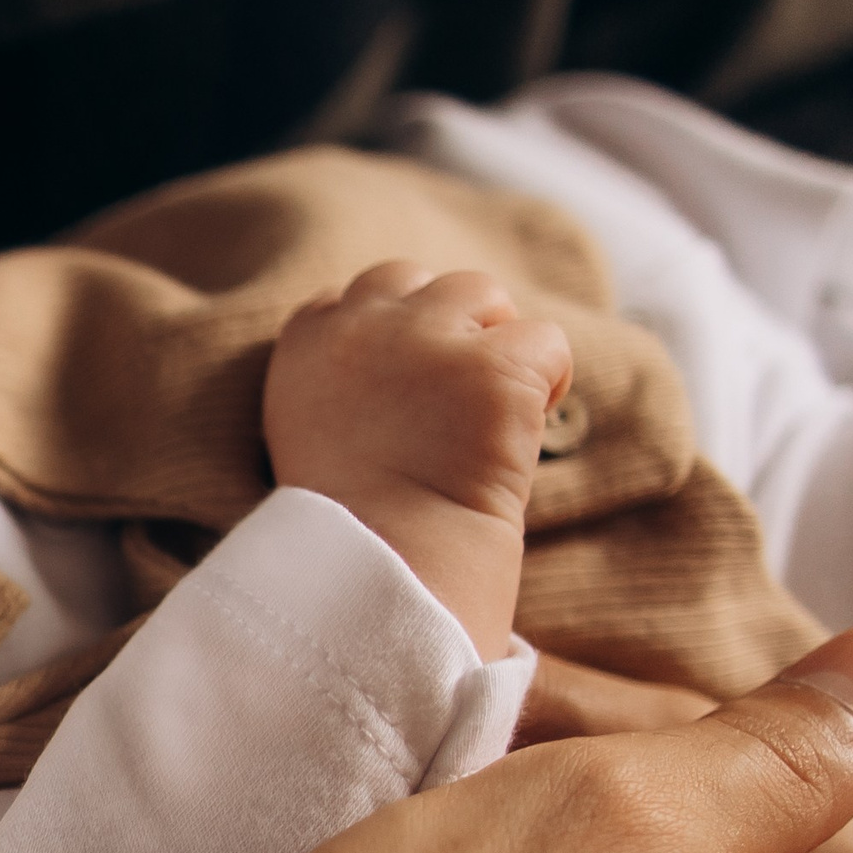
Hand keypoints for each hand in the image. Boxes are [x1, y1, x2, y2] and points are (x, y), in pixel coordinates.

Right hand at [264, 262, 571, 658]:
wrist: (387, 573)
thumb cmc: (348, 528)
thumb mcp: (312, 434)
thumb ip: (338, 380)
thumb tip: (393, 363)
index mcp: (304, 343)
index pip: (352, 297)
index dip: (389, 334)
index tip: (402, 392)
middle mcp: (360, 325)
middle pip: (414, 279)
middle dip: (441, 322)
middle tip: (453, 398)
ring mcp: (430, 341)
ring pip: (480, 292)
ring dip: (493, 341)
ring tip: (488, 413)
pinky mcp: (497, 370)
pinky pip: (546, 341)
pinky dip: (548, 382)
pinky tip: (525, 433)